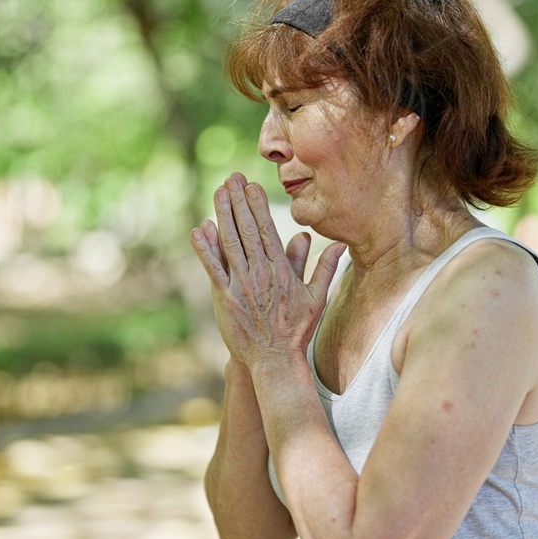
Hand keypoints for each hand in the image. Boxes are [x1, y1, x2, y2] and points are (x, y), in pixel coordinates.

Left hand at [190, 173, 344, 368]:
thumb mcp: (317, 298)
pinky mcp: (224, 298)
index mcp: (281, 271)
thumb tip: (339, 243)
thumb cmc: (297, 329)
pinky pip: (213, 268)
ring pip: (229, 243)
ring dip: (222, 215)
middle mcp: (260, 274)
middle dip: (238, 202)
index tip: (251, 186)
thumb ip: (325, 267)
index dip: (257, 206)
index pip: (268, 231)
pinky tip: (198, 230)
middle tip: (230, 178)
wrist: (275, 360)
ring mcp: (241, 285)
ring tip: (218, 193)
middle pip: (246, 230)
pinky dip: (205, 249)